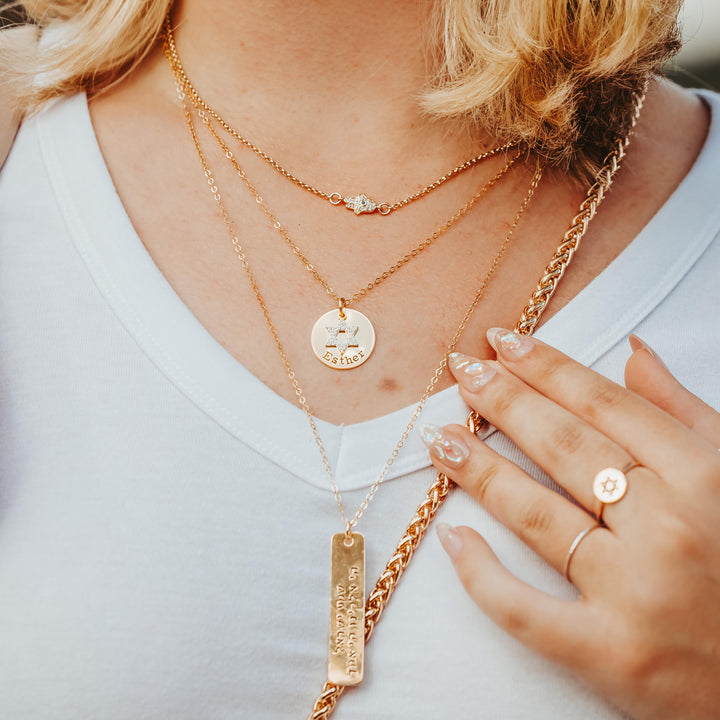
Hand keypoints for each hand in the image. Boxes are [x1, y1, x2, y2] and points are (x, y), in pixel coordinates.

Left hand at [420, 329, 719, 719]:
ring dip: (479, 470)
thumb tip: (633, 353)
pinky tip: (452, 539)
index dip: (546, 367)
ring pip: (537, 515)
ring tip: (440, 439)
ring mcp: (635, 594)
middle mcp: (668, 528)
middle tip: (463, 373)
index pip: (605, 405)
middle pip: (565, 447)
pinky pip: (526, 609)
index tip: (502, 342)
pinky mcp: (610, 656)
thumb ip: (685, 414)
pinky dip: (482, 575)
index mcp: (703, 478)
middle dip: (505, 403)